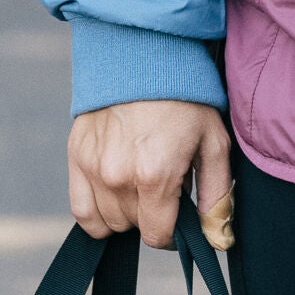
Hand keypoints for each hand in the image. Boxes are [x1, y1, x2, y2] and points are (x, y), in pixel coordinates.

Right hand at [68, 99, 232, 248]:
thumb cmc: (186, 99)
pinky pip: (81, 210)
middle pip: (133, 227)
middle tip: (162, 187)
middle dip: (151, 216)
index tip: (179, 217)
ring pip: (107, 223)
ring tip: (139, 186)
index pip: (157, 236)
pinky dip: (97, 214)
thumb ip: (217, 197)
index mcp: (154, 176)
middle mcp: (118, 176)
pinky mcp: (76, 155)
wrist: (145, 54)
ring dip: (125, 214)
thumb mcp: (214, 144)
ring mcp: (93, 167)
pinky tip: (113, 198)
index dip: (172, 233)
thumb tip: (218, 240)